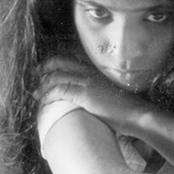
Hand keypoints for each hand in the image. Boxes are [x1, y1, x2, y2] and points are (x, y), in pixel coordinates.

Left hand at [34, 56, 153, 135]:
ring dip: (43, 86)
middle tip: (35, 80)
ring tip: (36, 95)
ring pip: (56, 77)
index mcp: (95, 70)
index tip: (45, 71)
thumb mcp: (111, 93)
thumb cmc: (127, 108)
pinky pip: (59, 91)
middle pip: (58, 63)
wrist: (137, 114)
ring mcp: (86, 82)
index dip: (54, 63)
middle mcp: (89, 72)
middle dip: (43, 70)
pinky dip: (48, 96)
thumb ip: (98, 90)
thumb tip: (88, 97)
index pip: (69, 59)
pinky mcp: (84, 94)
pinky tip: (43, 102)